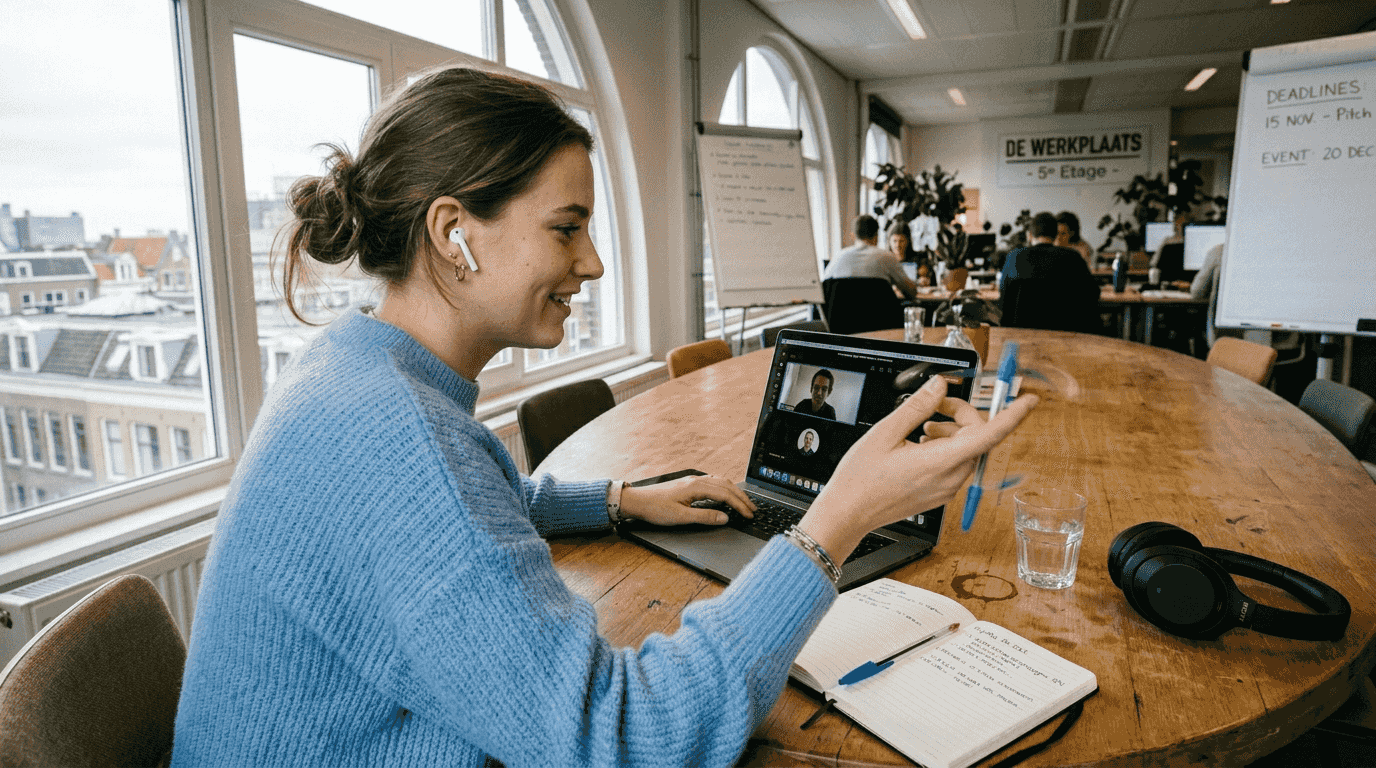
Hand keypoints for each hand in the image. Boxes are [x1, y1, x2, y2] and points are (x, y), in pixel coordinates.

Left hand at [618, 474, 756, 526]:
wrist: (637, 501)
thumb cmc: (656, 509)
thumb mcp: (681, 517)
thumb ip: (704, 517)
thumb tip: (725, 517)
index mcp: (696, 487)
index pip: (725, 495)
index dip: (739, 505)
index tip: (749, 515)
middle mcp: (696, 481)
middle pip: (726, 486)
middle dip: (742, 498)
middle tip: (753, 509)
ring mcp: (692, 481)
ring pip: (720, 482)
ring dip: (734, 492)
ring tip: (744, 502)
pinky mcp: (689, 484)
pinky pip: (713, 482)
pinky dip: (724, 488)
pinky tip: (725, 494)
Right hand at [798, 376, 1037, 561]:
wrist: (848, 514)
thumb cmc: (860, 480)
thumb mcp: (885, 433)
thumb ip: (918, 407)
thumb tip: (940, 386)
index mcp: (939, 462)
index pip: (989, 435)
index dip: (1013, 415)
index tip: (1028, 401)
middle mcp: (950, 478)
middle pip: (977, 437)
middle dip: (962, 414)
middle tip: (934, 405)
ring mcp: (946, 489)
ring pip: (967, 450)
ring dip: (952, 431)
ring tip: (921, 428)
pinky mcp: (940, 493)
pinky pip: (956, 463)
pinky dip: (945, 447)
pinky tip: (920, 444)